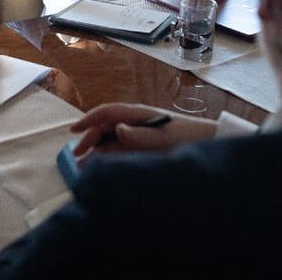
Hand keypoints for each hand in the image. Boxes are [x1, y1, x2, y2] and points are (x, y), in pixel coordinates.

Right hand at [69, 103, 217, 157]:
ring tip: (83, 167)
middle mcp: (135, 122)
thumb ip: (140, 135)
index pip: (108, 112)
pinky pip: (120, 152)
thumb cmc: (187, 136)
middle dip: (89, 140)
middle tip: (76, 156)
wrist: (207, 144)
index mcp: (138, 114)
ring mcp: (138, 136)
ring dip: (96, 152)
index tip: (74, 131)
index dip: (89, 120)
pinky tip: (100, 168)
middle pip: (105, 128)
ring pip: (110, 141)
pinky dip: (108, 159)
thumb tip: (117, 128)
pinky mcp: (142, 148)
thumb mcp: (164, 137)